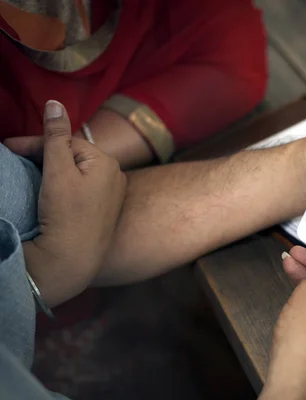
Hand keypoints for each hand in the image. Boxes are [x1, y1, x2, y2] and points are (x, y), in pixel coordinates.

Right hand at [22, 100, 126, 306]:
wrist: (74, 261)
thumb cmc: (67, 214)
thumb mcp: (58, 171)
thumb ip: (55, 136)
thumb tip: (54, 102)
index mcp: (106, 161)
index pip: (66, 142)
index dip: (35, 143)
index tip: (8, 148)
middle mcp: (115, 176)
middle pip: (71, 157)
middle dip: (42, 156)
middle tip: (14, 159)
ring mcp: (111, 195)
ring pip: (75, 174)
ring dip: (51, 171)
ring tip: (27, 175)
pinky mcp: (103, 212)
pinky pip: (80, 191)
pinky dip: (62, 187)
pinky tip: (47, 194)